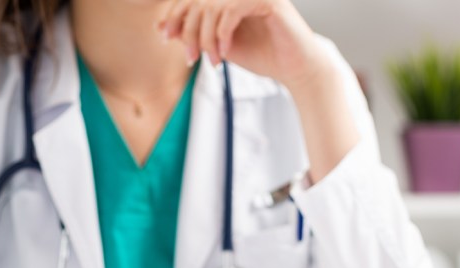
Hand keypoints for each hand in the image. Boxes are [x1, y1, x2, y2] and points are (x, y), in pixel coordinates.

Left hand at [158, 0, 329, 90]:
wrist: (295, 70)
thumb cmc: (263, 56)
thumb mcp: (221, 46)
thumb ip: (197, 34)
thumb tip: (164, 27)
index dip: (175, 14)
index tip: (165, 36)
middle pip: (199, 0)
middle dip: (189, 30)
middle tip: (190, 57)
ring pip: (212, 6)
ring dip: (206, 38)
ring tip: (213, 60)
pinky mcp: (268, 1)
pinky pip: (231, 10)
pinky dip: (223, 33)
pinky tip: (225, 51)